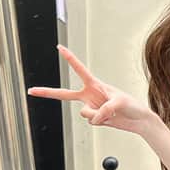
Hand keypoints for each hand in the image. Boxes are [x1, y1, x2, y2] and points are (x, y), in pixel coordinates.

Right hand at [27, 45, 154, 134]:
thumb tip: (92, 116)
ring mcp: (91, 107)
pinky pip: (91, 122)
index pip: (80, 70)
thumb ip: (104, 109)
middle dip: (47, 92)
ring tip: (110, 113)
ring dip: (97, 115)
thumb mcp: (120, 103)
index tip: (60, 48)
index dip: (70, 59)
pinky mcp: (94, 118)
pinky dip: (100, 122)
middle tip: (31, 90)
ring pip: (84, 113)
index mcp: (96, 85)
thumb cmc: (132, 105)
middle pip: (64, 94)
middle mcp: (90, 95)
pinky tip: (109, 119)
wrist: (138, 120)